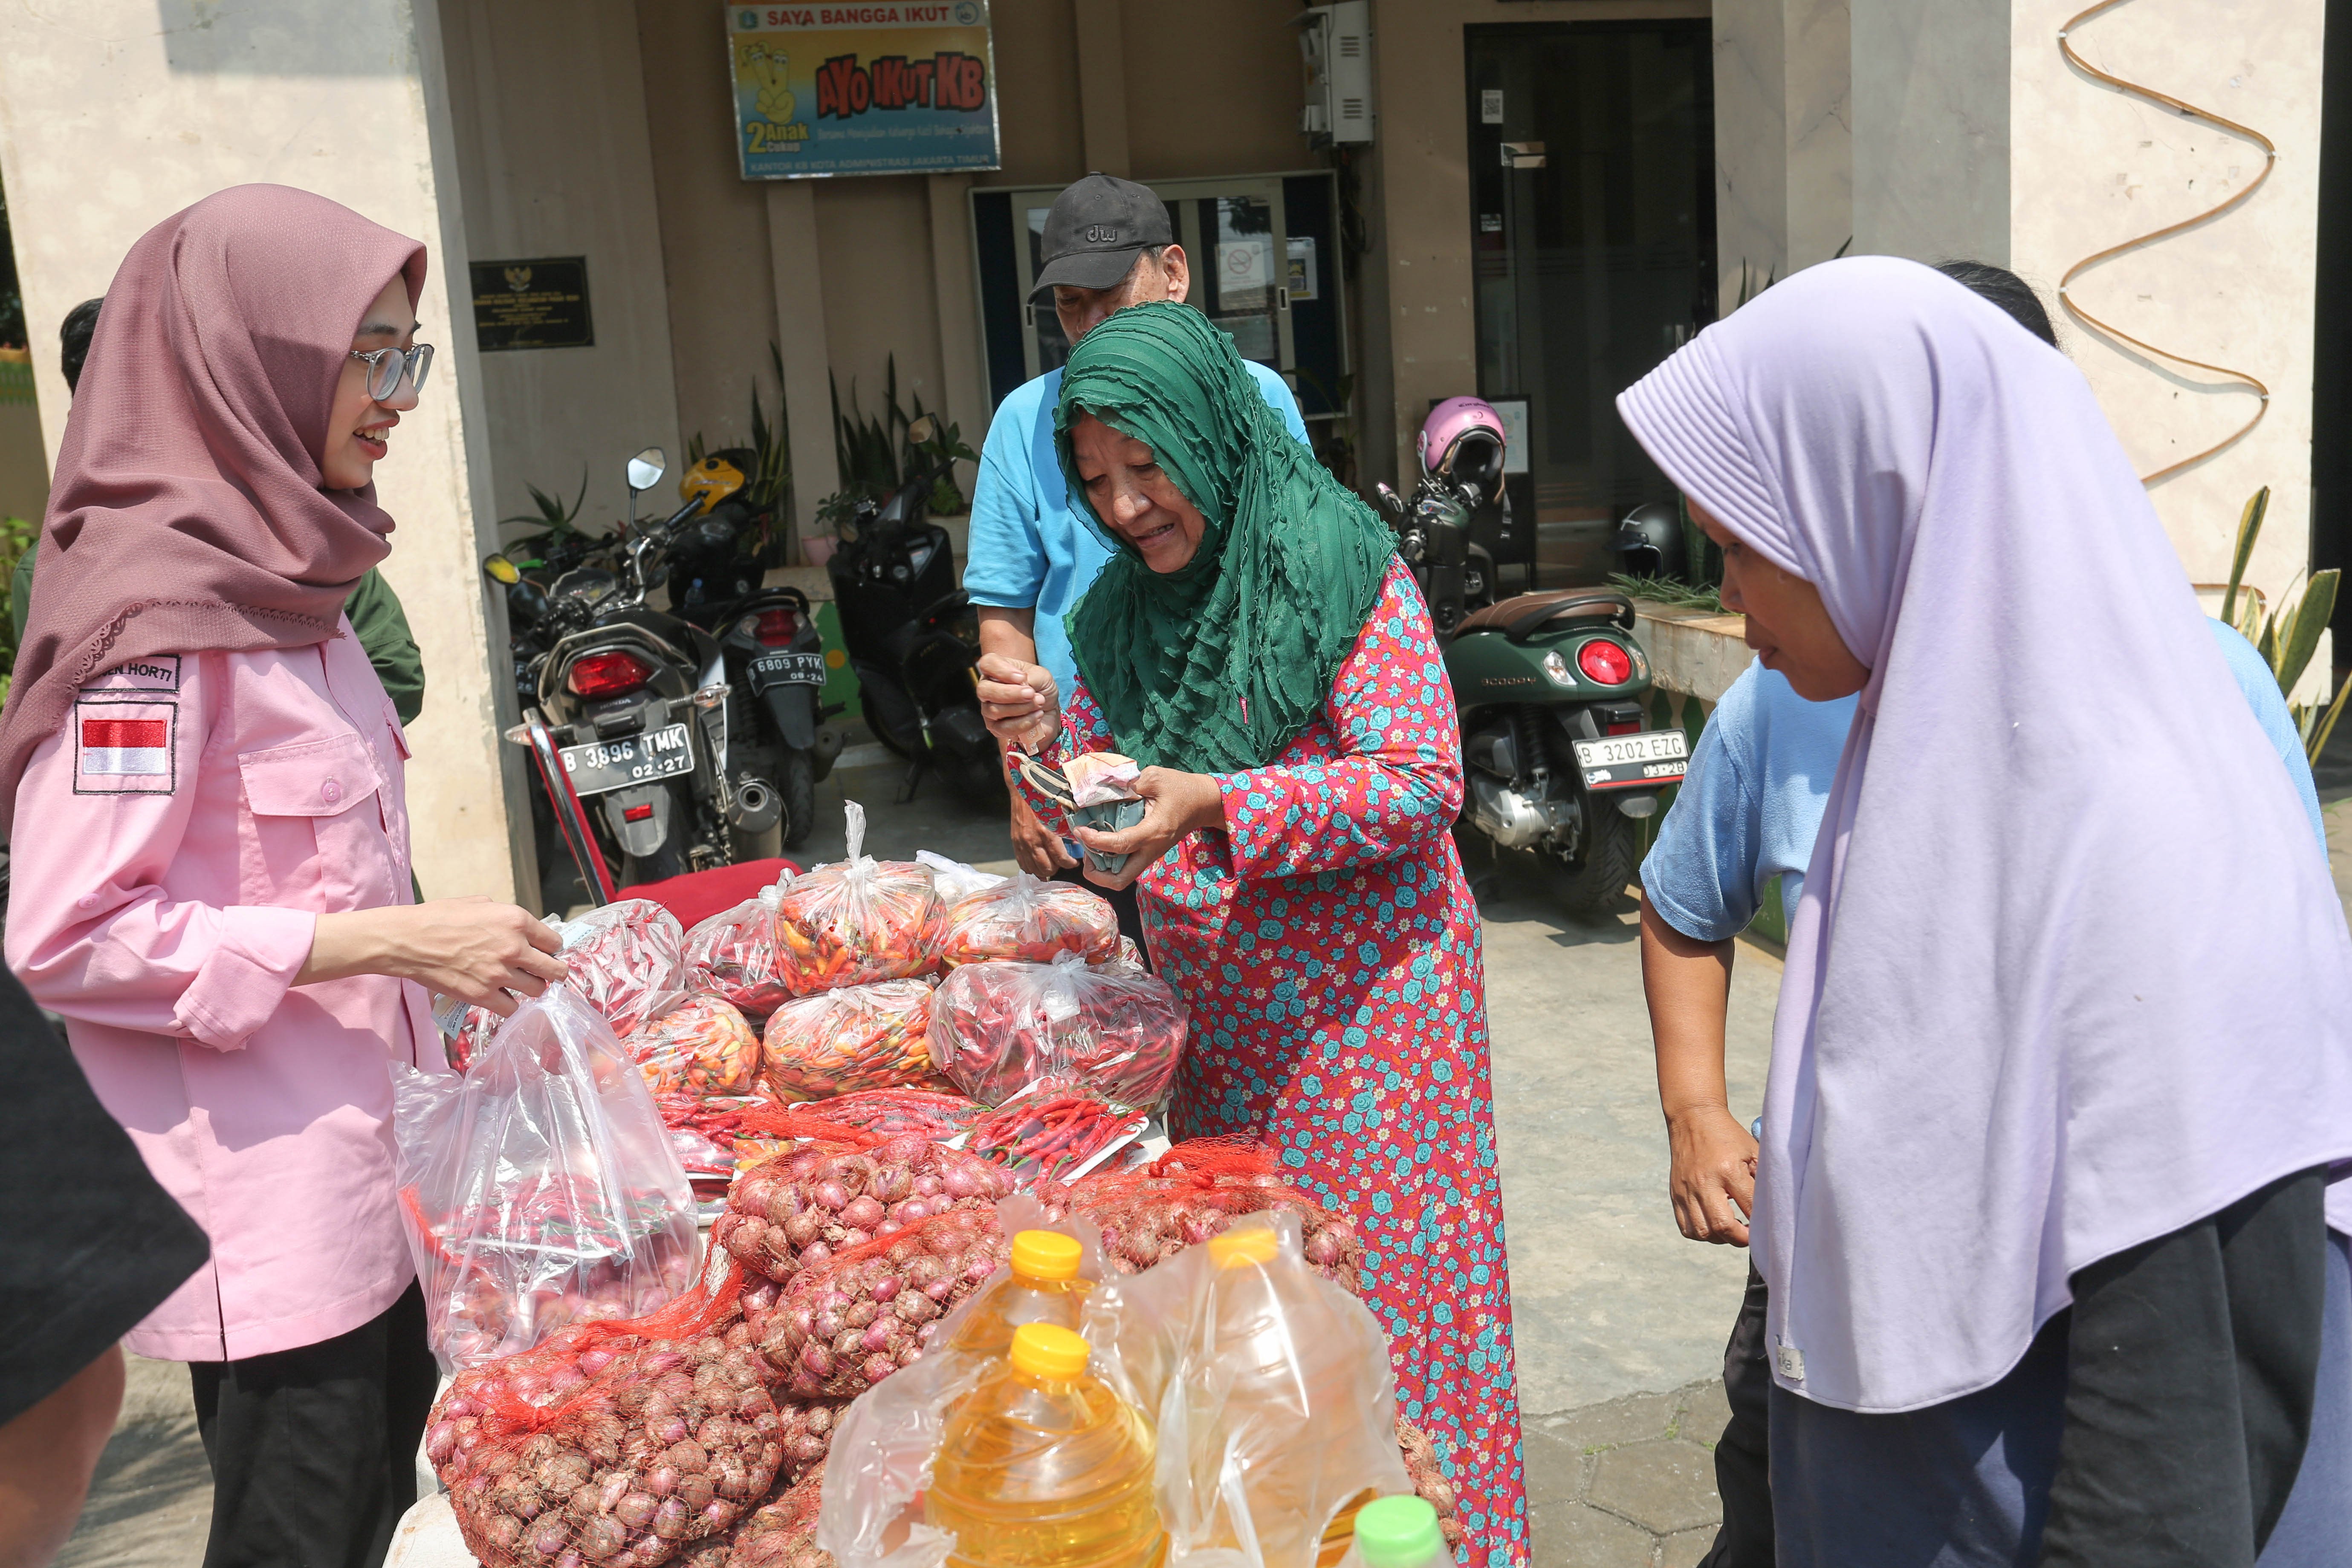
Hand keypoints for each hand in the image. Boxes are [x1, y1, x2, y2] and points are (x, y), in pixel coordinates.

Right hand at [302, 896, 568, 1013]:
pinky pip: (511, 1008)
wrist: (408, 940)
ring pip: (537, 991)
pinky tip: (500, 996)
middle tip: (543, 973)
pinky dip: (508, 1004)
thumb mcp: (479, 903)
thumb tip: (521, 929)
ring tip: (518, 984)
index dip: (550, 948)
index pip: (554, 942)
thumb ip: (506, 916)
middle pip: (555, 970)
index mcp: (516, 920)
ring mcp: (500, 974)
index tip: (543, 952)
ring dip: (530, 988)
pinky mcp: (482, 996)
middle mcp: (514, 948)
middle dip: (552, 972)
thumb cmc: (440, 917)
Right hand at [975, 652, 1060, 753]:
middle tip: (1031, 694)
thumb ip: (1030, 677)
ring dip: (1021, 708)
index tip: (1022, 677)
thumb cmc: (1042, 689)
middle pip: (984, 690)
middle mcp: (988, 689)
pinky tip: (1037, 716)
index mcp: (996, 671)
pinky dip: (1023, 723)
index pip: (987, 663)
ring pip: (994, 710)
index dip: (1002, 670)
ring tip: (1039, 704)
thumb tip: (1021, 686)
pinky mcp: (996, 728)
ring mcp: (989, 710)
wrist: (1049, 711)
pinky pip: (1004, 728)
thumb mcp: (1042, 676)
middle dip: (1010, 693)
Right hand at [1008, 788, 1076, 876]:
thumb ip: (1068, 829)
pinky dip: (1031, 867)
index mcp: (1046, 832)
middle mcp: (1032, 840)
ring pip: (1033, 869)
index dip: (1070, 864)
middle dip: (1057, 869)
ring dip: (1043, 871)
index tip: (1074, 862)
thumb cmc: (1043, 798)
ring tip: (1051, 865)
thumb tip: (1077, 843)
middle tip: (1062, 863)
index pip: (1060, 859)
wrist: (1022, 789)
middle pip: (1046, 869)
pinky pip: (1022, 864)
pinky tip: (1038, 863)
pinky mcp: (1015, 843)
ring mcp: (1022, 843)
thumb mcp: (1060, 812)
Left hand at [1070, 767, 1223, 891]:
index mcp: (1154, 831)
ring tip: (1091, 846)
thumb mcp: (1156, 778)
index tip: (1080, 830)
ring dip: (1101, 868)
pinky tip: (1102, 841)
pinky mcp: (1148, 854)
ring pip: (1121, 877)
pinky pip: (1125, 866)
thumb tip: (1101, 788)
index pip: (1120, 845)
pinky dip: (1109, 860)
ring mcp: (1150, 855)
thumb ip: (1129, 783)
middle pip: (1119, 880)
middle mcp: (1151, 850)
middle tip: (1086, 851)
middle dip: (1096, 873)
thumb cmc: (1181, 789)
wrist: (1203, 803)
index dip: (1095, 841)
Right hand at [1666, 1105, 1757, 1244]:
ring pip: (1703, 1232)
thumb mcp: (1752, 1151)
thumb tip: (1773, 1209)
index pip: (1750, 1208)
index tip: (1769, 1227)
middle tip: (1751, 1235)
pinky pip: (1686, 1227)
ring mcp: (1687, 1190)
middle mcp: (1705, 1182)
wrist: (1693, 1119)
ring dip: (1721, 1238)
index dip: (1763, 1223)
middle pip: (1723, 1227)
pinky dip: (1701, 1233)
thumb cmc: (1728, 1136)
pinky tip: (1713, 1225)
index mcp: (1729, 1170)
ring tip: (1732, 1229)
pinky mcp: (1675, 1193)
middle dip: (1741, 1239)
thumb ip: (1762, 1179)